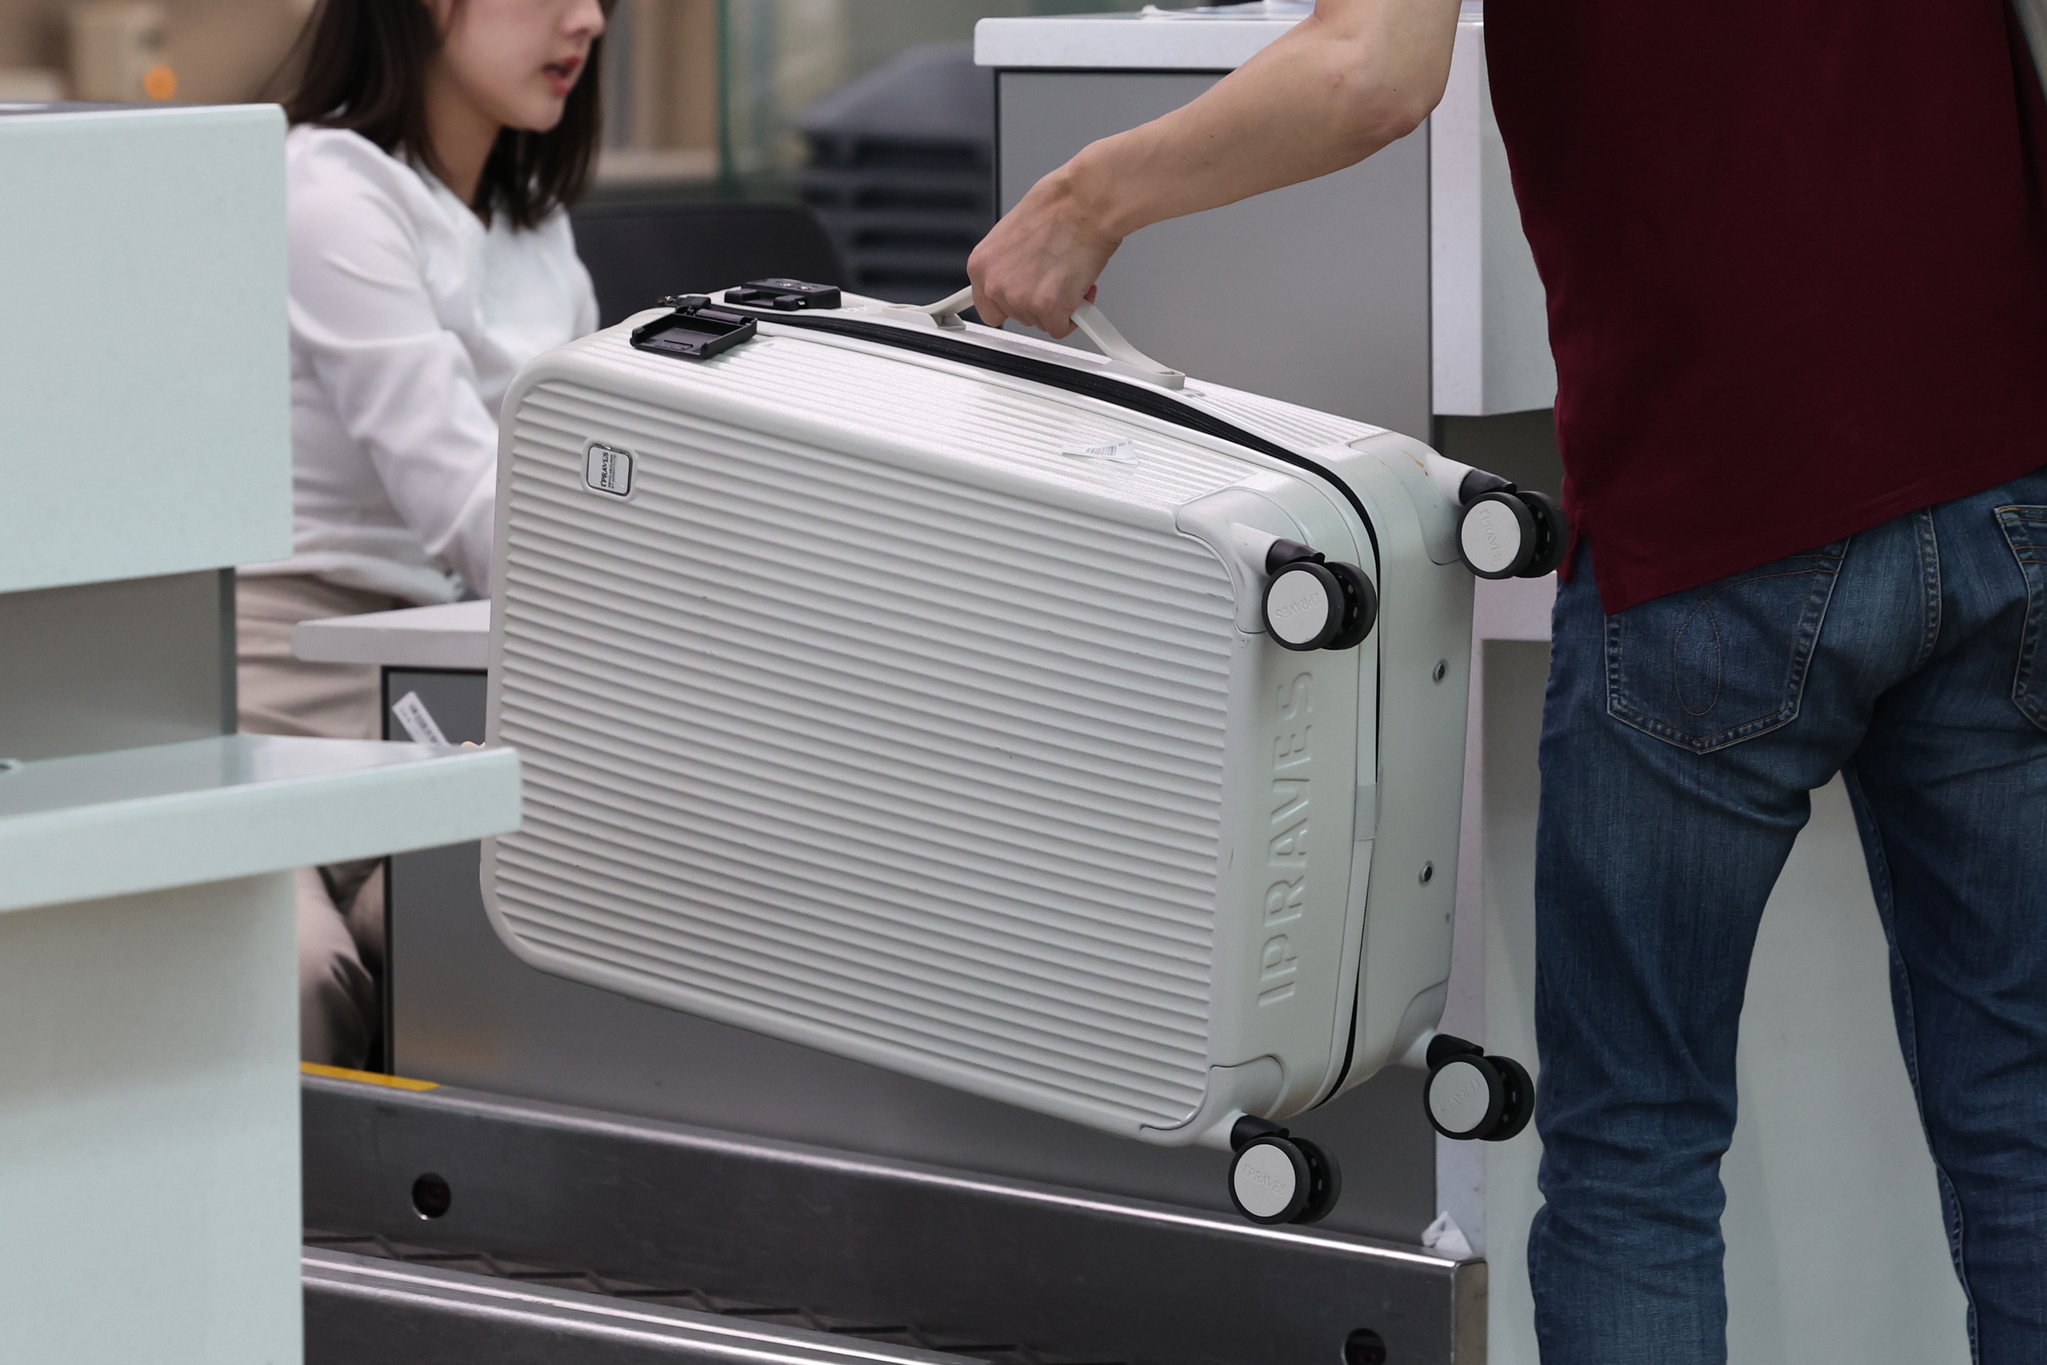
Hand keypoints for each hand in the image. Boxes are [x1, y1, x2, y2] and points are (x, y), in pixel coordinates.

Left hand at [967, 163, 1120, 338]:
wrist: (1085, 203)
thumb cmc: (1058, 207)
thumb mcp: (1014, 233)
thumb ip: (1009, 263)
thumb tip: (1019, 276)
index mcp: (981, 264)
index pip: (987, 306)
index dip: (1010, 304)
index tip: (1022, 300)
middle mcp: (995, 284)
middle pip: (1016, 315)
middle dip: (1038, 301)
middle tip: (1055, 276)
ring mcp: (1020, 299)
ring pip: (1040, 321)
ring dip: (1057, 305)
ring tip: (1068, 273)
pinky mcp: (1048, 309)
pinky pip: (1062, 328)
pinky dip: (1074, 314)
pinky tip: (1078, 287)